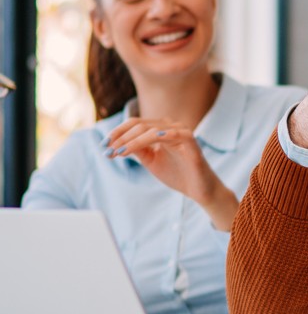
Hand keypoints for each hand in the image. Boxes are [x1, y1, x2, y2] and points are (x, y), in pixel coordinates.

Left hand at [105, 117, 237, 230]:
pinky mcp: (190, 140)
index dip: (117, 133)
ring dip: (131, 141)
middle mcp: (171, 126)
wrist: (198, 189)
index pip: (136, 124)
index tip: (104, 146)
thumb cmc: (176, 173)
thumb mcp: (150, 160)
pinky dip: (151, 138)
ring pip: (151, 130)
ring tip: (118, 153)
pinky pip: (170, 135)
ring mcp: (181, 132)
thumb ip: (137, 149)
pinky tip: (137, 146)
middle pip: (140, 125)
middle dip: (121, 138)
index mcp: (162, 128)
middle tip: (108, 151)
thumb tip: (116, 142)